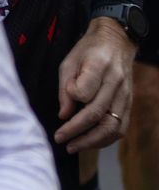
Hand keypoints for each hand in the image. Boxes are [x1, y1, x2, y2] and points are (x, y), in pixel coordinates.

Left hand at [55, 17, 136, 152]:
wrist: (116, 42)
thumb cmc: (87, 51)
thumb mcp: (69, 61)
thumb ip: (65, 87)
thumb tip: (63, 115)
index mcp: (99, 66)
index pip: (85, 91)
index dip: (71, 104)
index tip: (60, 114)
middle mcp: (116, 82)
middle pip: (98, 114)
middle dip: (77, 132)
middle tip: (60, 140)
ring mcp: (126, 94)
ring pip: (113, 126)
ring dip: (92, 141)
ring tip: (74, 147)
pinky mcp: (130, 103)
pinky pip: (121, 127)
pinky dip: (106, 139)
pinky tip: (90, 142)